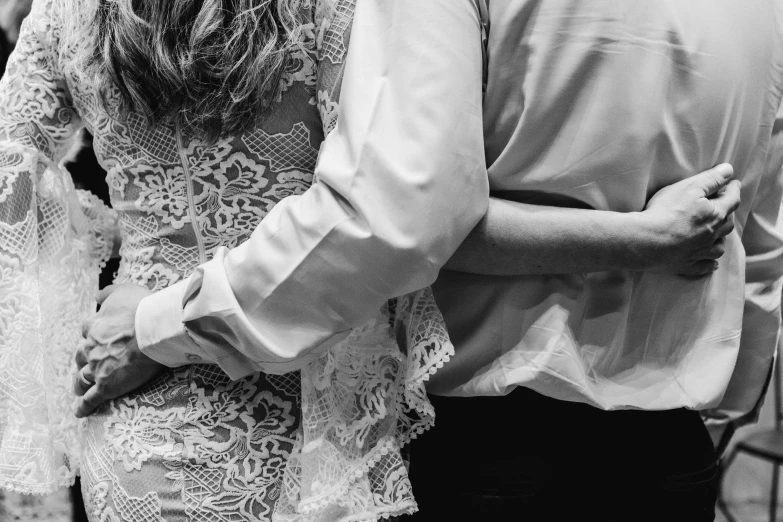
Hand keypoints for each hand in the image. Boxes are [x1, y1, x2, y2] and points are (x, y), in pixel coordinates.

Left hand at [74, 283, 166, 417]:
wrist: (153, 329)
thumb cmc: (141, 308)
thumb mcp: (124, 290)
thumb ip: (109, 292)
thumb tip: (97, 295)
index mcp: (94, 326)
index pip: (87, 331)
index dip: (93, 335)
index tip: (98, 337)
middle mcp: (91, 348)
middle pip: (81, 356)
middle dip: (83, 360)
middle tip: (87, 365)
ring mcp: (97, 368)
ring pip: (82, 378)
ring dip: (79, 384)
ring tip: (79, 389)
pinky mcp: (107, 386)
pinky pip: (91, 399)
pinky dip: (84, 406)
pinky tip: (80, 412)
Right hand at [640, 163, 739, 275]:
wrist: (646, 241)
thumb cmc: (666, 211)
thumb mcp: (689, 187)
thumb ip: (710, 179)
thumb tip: (729, 170)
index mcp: (715, 214)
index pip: (732, 199)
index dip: (733, 189)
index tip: (733, 183)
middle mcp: (712, 235)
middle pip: (727, 224)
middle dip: (728, 213)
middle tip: (725, 205)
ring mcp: (699, 252)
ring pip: (719, 247)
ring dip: (722, 239)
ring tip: (719, 235)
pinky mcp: (686, 264)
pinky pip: (703, 266)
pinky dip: (710, 264)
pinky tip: (713, 264)